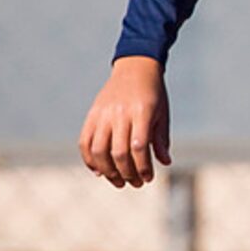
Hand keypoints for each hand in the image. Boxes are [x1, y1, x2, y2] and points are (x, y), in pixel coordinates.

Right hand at [79, 56, 170, 187]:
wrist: (135, 66)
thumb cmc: (153, 92)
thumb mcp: (162, 113)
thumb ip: (161, 138)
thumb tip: (165, 163)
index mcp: (142, 111)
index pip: (139, 147)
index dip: (143, 167)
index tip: (149, 178)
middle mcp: (120, 113)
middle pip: (118, 152)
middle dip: (127, 173)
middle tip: (136, 184)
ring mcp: (103, 113)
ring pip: (99, 150)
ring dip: (108, 171)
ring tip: (119, 181)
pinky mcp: (92, 114)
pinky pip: (84, 141)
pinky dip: (89, 159)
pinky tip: (99, 171)